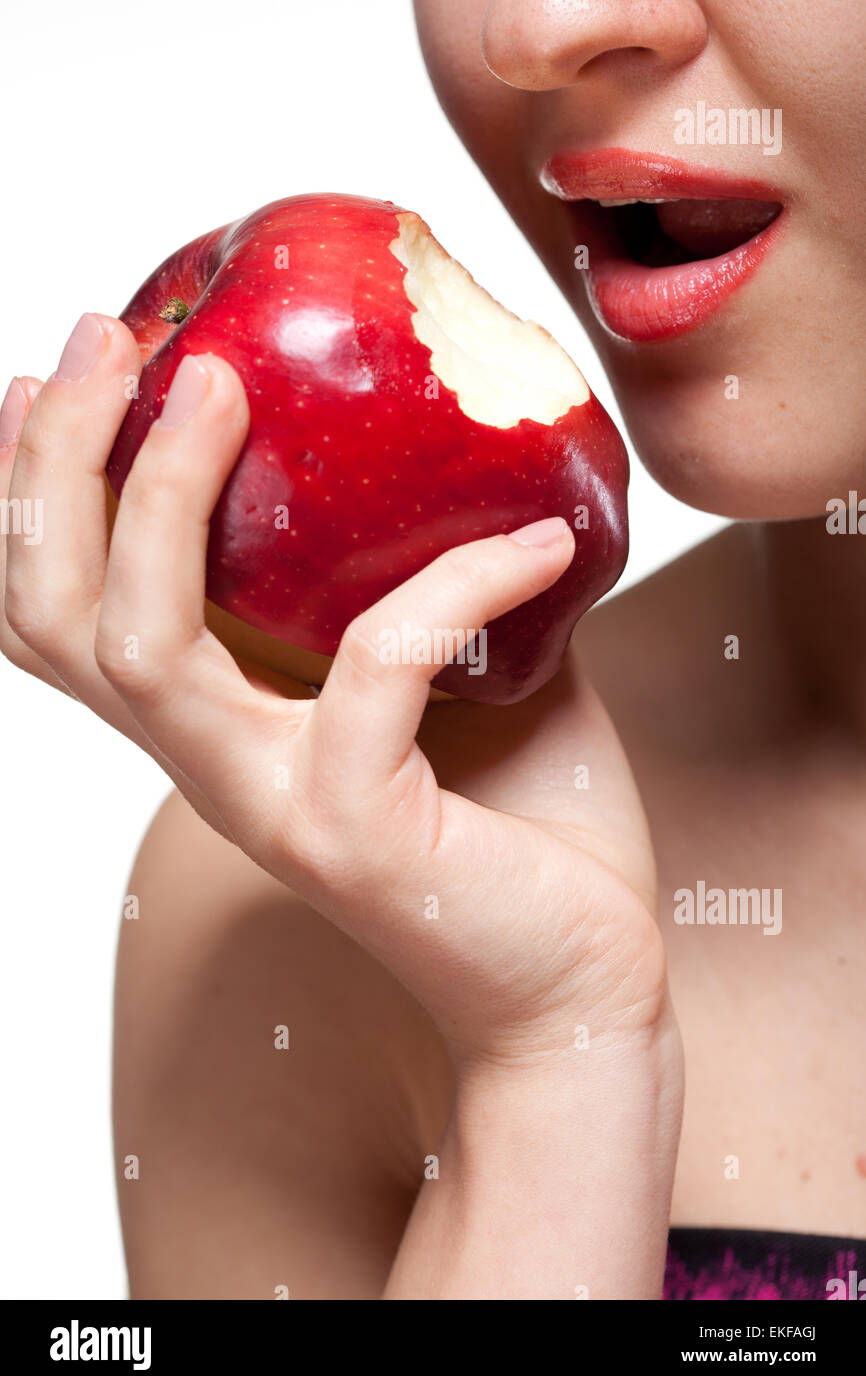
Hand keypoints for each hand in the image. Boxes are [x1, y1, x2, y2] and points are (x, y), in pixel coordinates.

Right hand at [1, 314, 669, 1067]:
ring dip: (165, 496)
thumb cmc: (526, 834)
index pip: (69, 621)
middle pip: (63, 618)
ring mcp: (272, 805)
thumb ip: (436, 582)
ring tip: (217, 381)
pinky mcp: (358, 831)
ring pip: (148, 647)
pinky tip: (542, 540)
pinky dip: (458, 580)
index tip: (55, 373)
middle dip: (57, 463)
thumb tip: (476, 455)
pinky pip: (379, 664)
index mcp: (224, 728)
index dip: (30, 499)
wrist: (578, 985)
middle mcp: (217, 768)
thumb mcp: (466, 679)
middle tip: (109, 335)